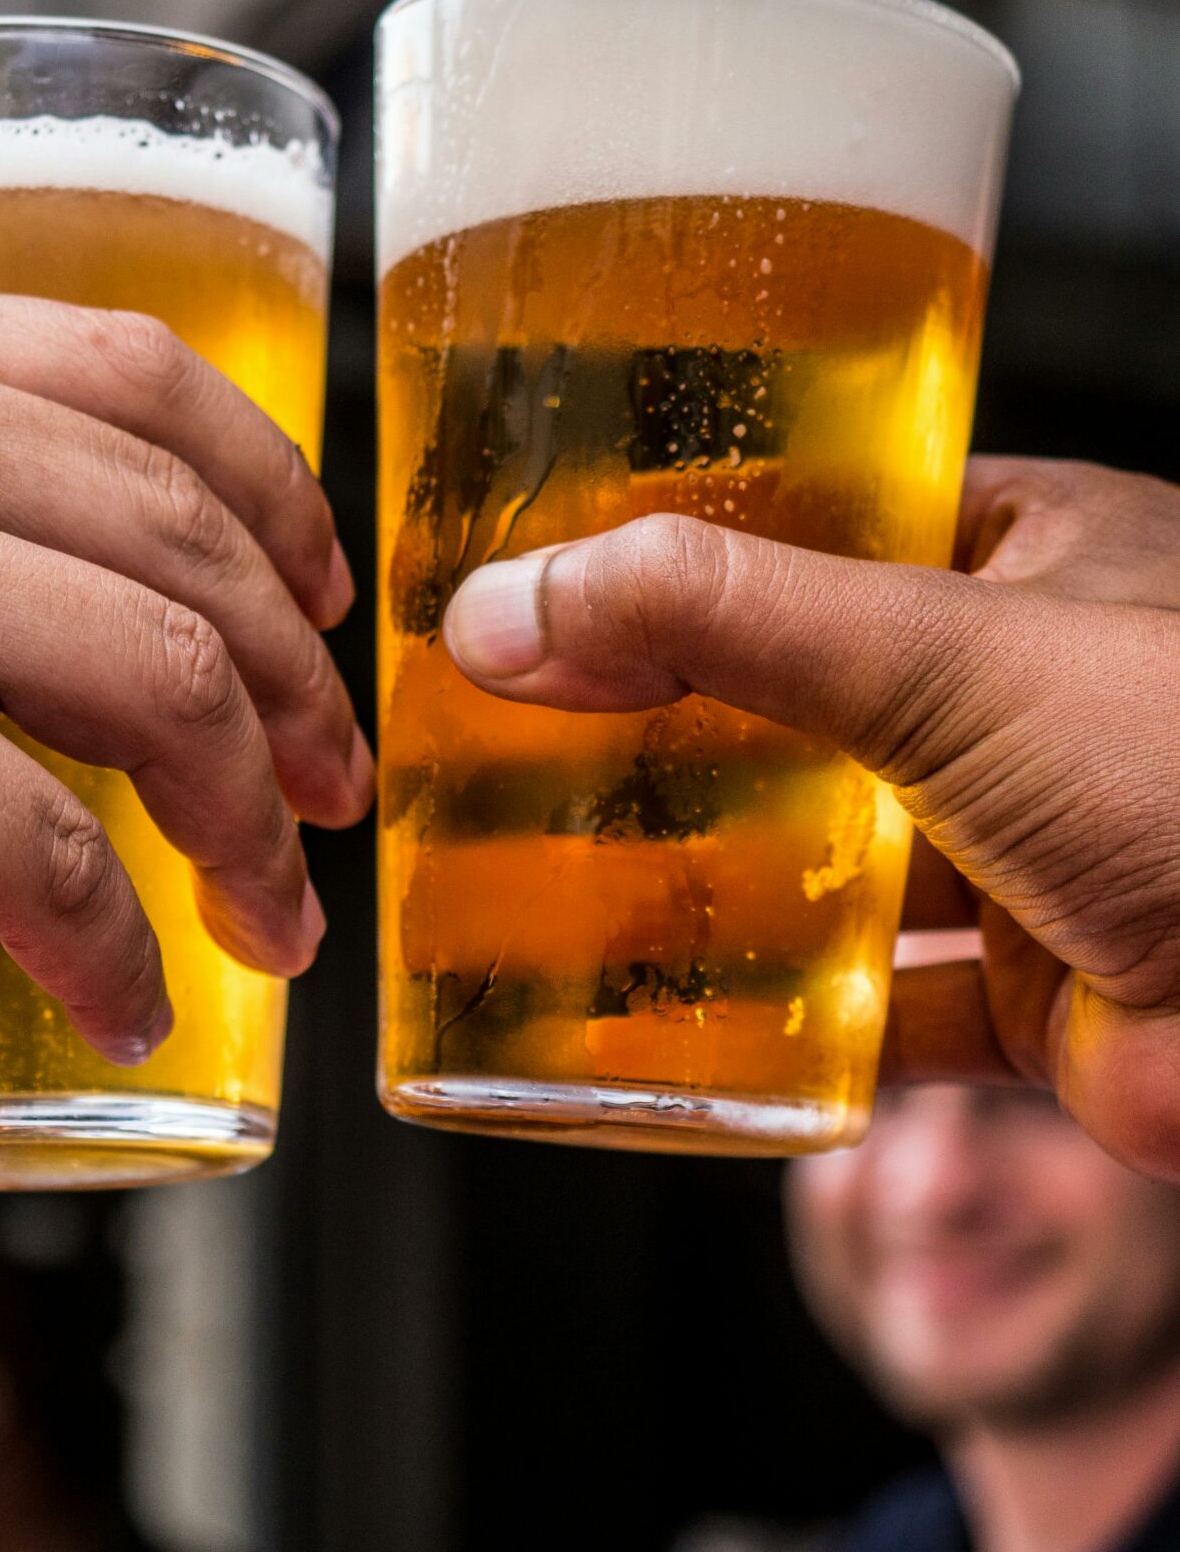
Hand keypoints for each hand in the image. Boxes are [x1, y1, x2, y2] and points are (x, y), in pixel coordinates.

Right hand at [0, 292, 371, 1069]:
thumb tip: (2, 612)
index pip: (134, 372)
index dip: (272, 490)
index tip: (321, 595)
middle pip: (180, 541)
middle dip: (296, 686)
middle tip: (331, 791)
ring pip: (160, 689)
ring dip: (254, 824)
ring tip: (273, 919)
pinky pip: (52, 862)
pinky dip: (118, 953)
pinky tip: (129, 1007)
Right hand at [443, 459, 1179, 1178]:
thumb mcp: (941, 652)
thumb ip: (720, 621)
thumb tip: (514, 607)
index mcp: (1036, 559)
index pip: (827, 527)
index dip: (691, 550)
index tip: (555, 576)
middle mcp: (1032, 699)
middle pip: (809, 705)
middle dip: (678, 732)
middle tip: (524, 735)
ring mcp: (1033, 851)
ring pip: (836, 863)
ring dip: (716, 882)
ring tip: (558, 876)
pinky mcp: (1037, 997)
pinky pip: (879, 1009)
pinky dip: (787, 1024)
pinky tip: (683, 1023)